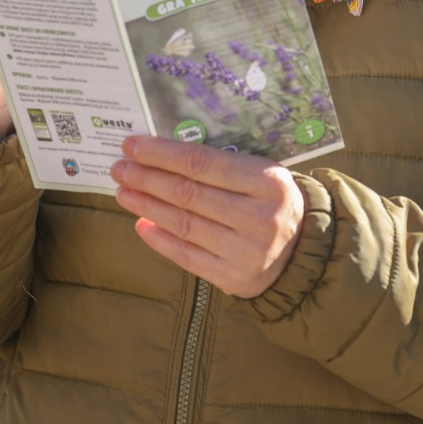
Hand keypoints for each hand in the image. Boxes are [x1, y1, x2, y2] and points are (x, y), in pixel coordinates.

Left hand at [111, 136, 303, 297]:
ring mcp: (245, 251)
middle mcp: (257, 217)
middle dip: (146, 178)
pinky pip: (187, 255)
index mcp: (266, 181)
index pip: (201, 163)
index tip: (132, 145)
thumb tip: (160, 155)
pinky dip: (160, 238)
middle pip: (187, 193)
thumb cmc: (270, 199)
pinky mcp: (233, 278)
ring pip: (183, 223)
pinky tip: (141, 223)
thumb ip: (219, 164)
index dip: (161, 153)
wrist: (303, 249)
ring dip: (146, 205)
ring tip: (123, 191)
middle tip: (119, 168)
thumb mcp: (259, 172)